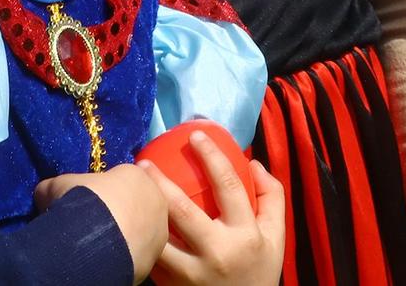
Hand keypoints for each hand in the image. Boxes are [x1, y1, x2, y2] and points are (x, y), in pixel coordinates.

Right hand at [36, 164, 169, 283]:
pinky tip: (107, 259)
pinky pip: (138, 255)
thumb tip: (46, 195)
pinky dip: (125, 256)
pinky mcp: (154, 259)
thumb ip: (56, 186)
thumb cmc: (80, 201)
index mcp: (137, 175)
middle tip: (97, 223)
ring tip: (101, 246)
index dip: (106, 189)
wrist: (95, 240)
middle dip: (123, 211)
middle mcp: (156, 200)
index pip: (125, 178)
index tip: (91, 200)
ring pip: (143, 231)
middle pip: (139, 204)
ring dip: (127, 235)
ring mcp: (159, 231)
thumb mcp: (57, 186)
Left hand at [141, 134, 284, 285]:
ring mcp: (193, 274)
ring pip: (160, 238)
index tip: (195, 135)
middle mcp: (218, 252)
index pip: (229, 185)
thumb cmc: (259, 272)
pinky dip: (143, 240)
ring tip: (128, 191)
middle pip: (183, 210)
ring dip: (143, 212)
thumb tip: (252, 161)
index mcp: (247, 235)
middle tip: (143, 162)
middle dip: (160, 182)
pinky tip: (130, 224)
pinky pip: (154, 260)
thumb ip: (271, 197)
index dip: (212, 155)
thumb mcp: (276, 238)